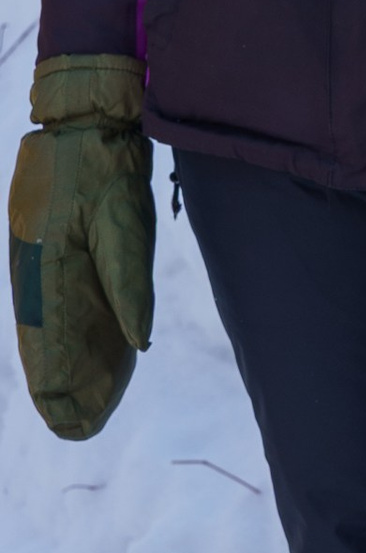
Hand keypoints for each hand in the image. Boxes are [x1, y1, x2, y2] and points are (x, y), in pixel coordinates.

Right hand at [10, 53, 154, 440]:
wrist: (88, 124)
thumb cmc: (107, 171)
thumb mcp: (124, 223)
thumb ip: (128, 282)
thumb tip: (139, 341)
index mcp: (49, 267)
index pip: (51, 341)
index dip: (60, 384)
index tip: (72, 420)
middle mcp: (39, 270)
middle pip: (47, 342)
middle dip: (61, 386)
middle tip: (76, 429)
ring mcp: (42, 260)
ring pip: (52, 326)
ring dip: (63, 366)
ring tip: (78, 408)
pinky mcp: (51, 250)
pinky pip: (59, 302)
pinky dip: (69, 334)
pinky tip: (86, 356)